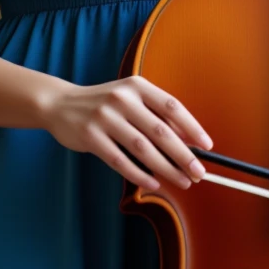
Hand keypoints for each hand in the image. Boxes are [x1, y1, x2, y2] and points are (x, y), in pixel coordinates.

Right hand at [44, 75, 213, 191]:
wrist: (60, 104)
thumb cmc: (104, 104)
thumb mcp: (130, 99)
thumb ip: (155, 115)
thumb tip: (188, 140)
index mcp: (137, 86)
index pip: (172, 106)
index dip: (192, 127)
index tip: (208, 146)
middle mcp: (122, 98)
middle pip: (160, 131)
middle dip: (183, 155)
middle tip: (199, 173)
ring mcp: (104, 117)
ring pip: (142, 148)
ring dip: (166, 168)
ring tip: (182, 181)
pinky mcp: (90, 136)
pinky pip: (119, 160)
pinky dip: (139, 174)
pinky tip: (153, 183)